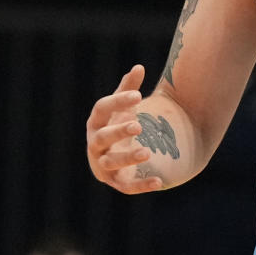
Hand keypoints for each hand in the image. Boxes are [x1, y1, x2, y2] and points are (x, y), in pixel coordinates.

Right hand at [85, 64, 163, 193]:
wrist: (119, 154)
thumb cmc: (119, 124)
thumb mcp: (124, 108)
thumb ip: (129, 89)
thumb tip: (139, 67)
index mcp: (97, 122)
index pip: (102, 109)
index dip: (118, 101)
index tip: (139, 95)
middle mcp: (96, 144)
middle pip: (102, 138)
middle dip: (118, 132)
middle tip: (138, 125)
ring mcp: (104, 165)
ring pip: (111, 163)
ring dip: (127, 158)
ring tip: (147, 152)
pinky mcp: (116, 182)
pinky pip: (127, 187)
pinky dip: (142, 185)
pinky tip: (159, 182)